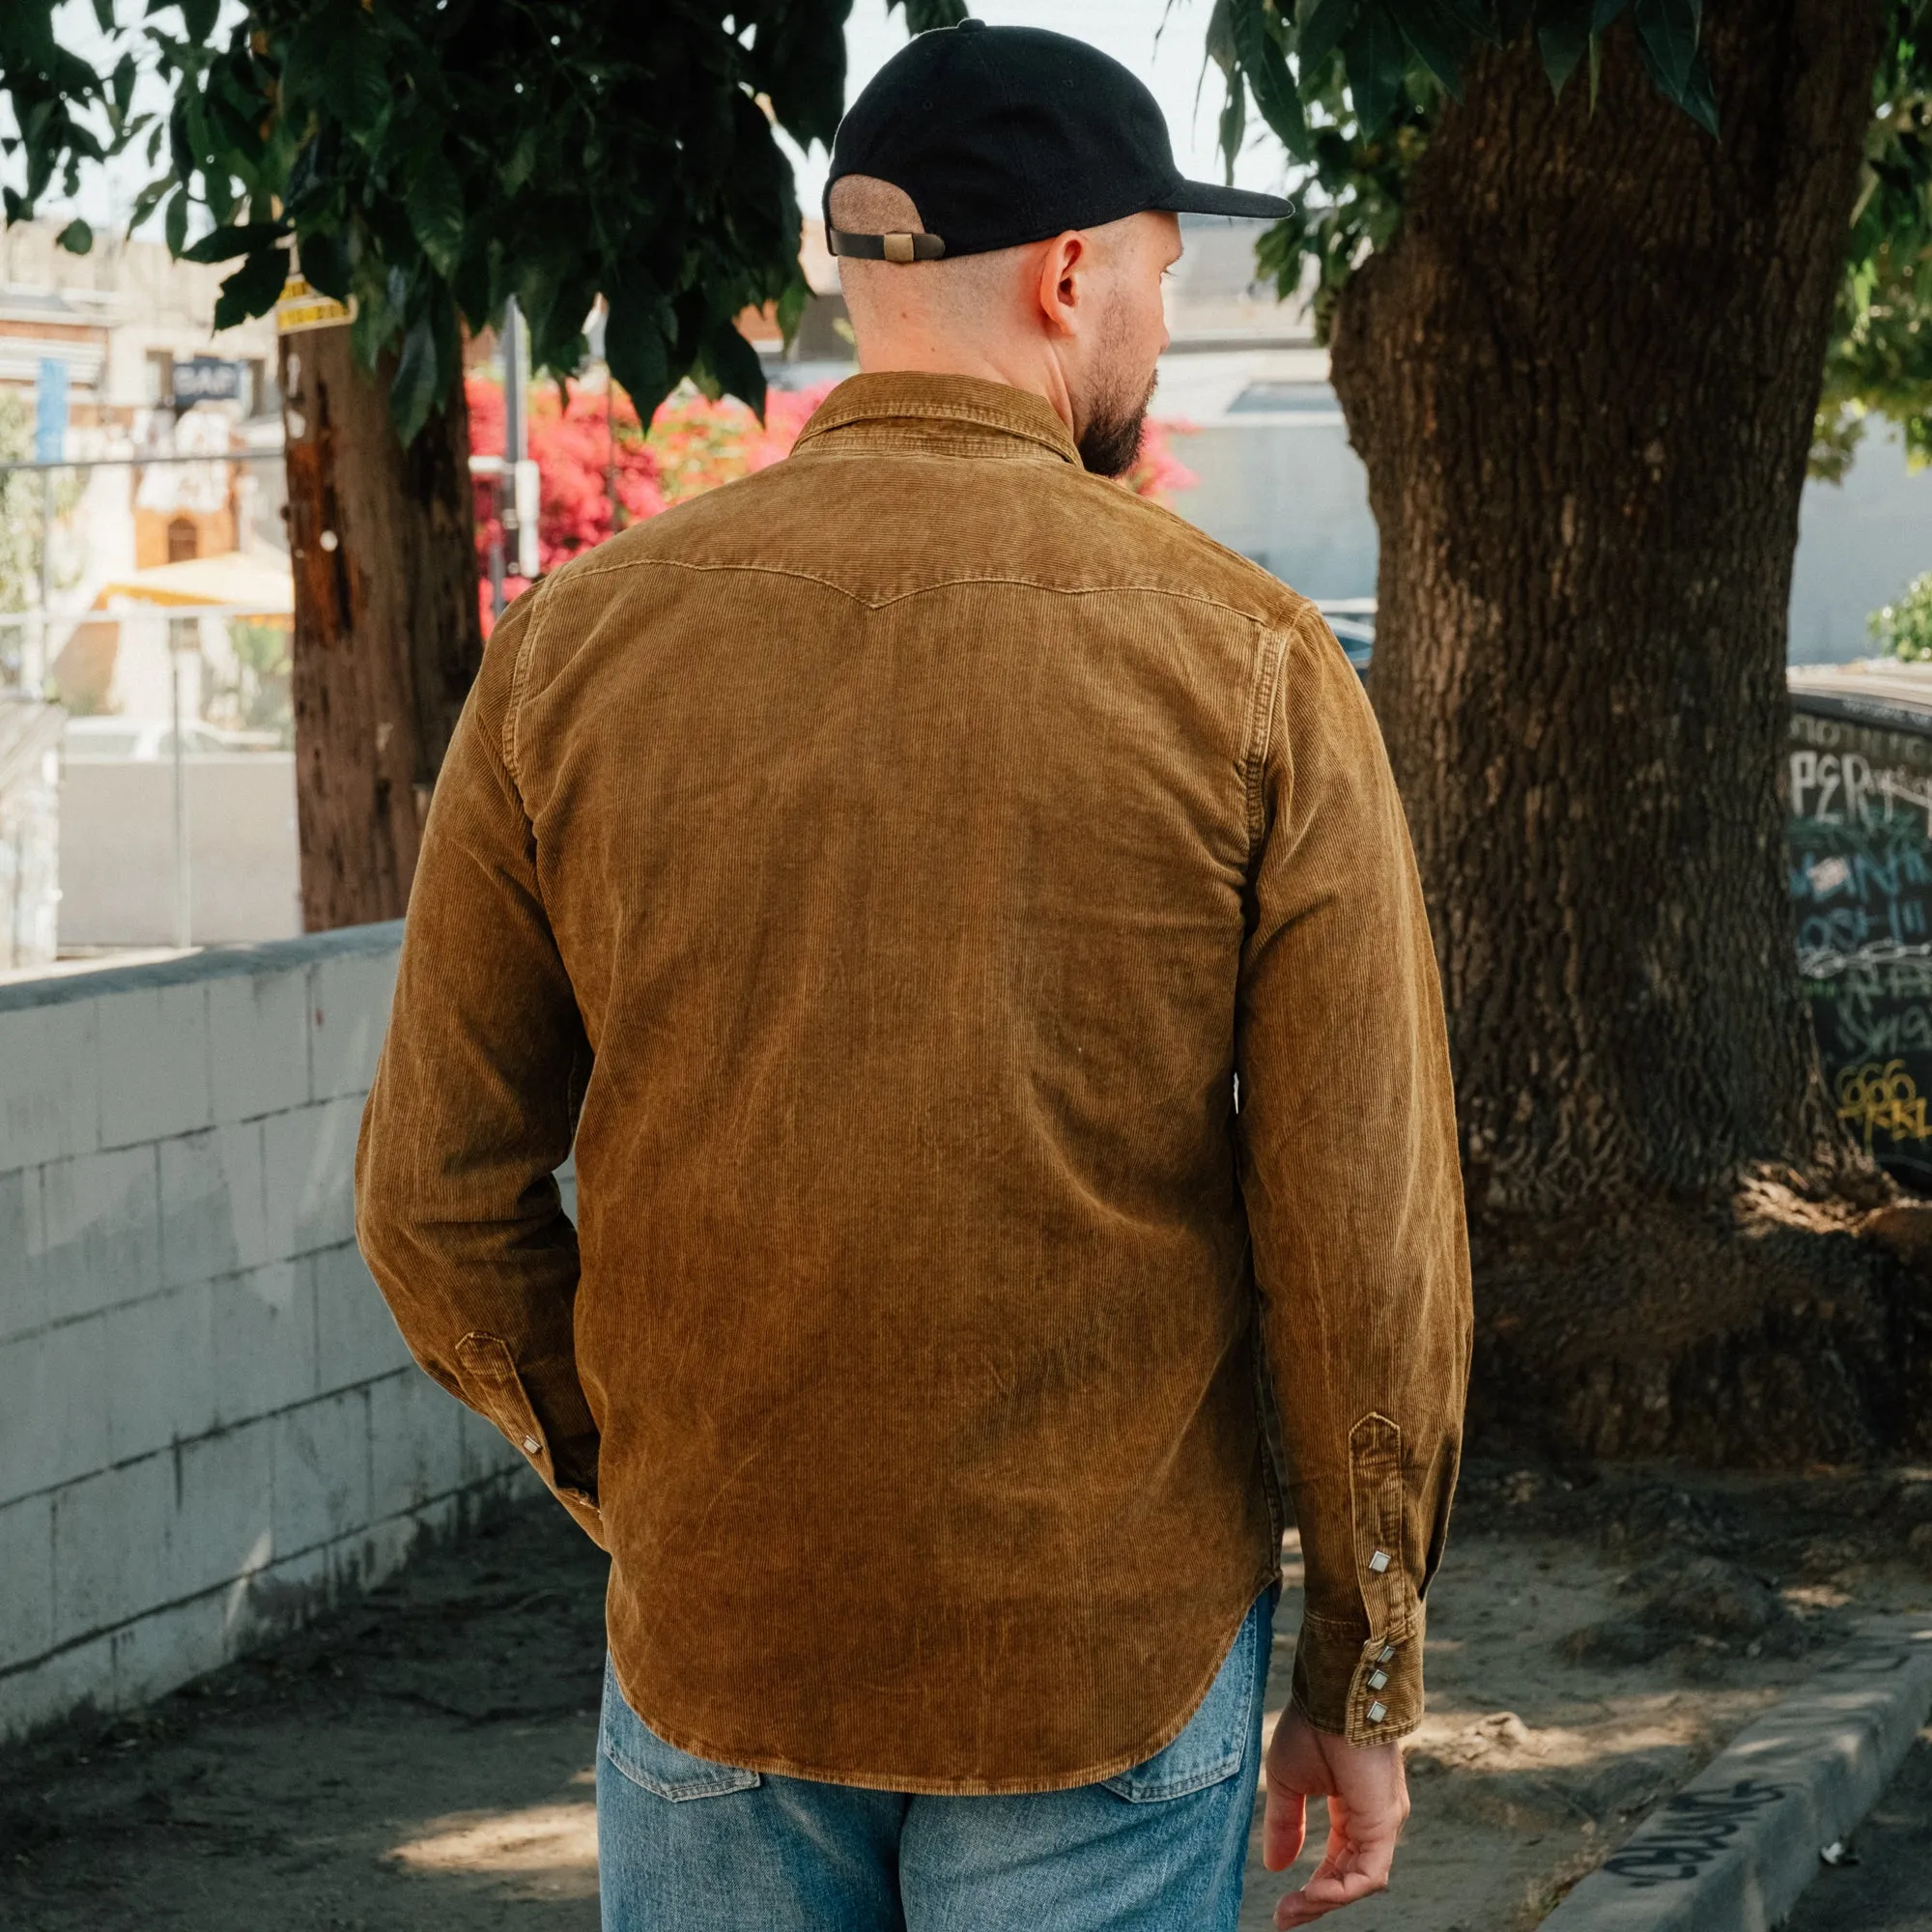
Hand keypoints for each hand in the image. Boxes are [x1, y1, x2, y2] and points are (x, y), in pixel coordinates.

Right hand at [1262, 1703, 1409, 1926]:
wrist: (1332, 1694)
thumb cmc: (1311, 1726)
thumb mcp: (1288, 1782)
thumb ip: (1285, 1825)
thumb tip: (1275, 1867)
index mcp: (1353, 1806)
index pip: (1338, 1860)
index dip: (1313, 1886)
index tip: (1281, 1904)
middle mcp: (1375, 1819)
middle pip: (1349, 1876)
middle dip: (1316, 1901)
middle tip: (1283, 1917)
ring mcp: (1383, 1823)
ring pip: (1359, 1880)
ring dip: (1324, 1900)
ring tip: (1291, 1909)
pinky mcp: (1385, 1824)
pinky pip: (1368, 1875)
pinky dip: (1339, 1891)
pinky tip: (1311, 1894)